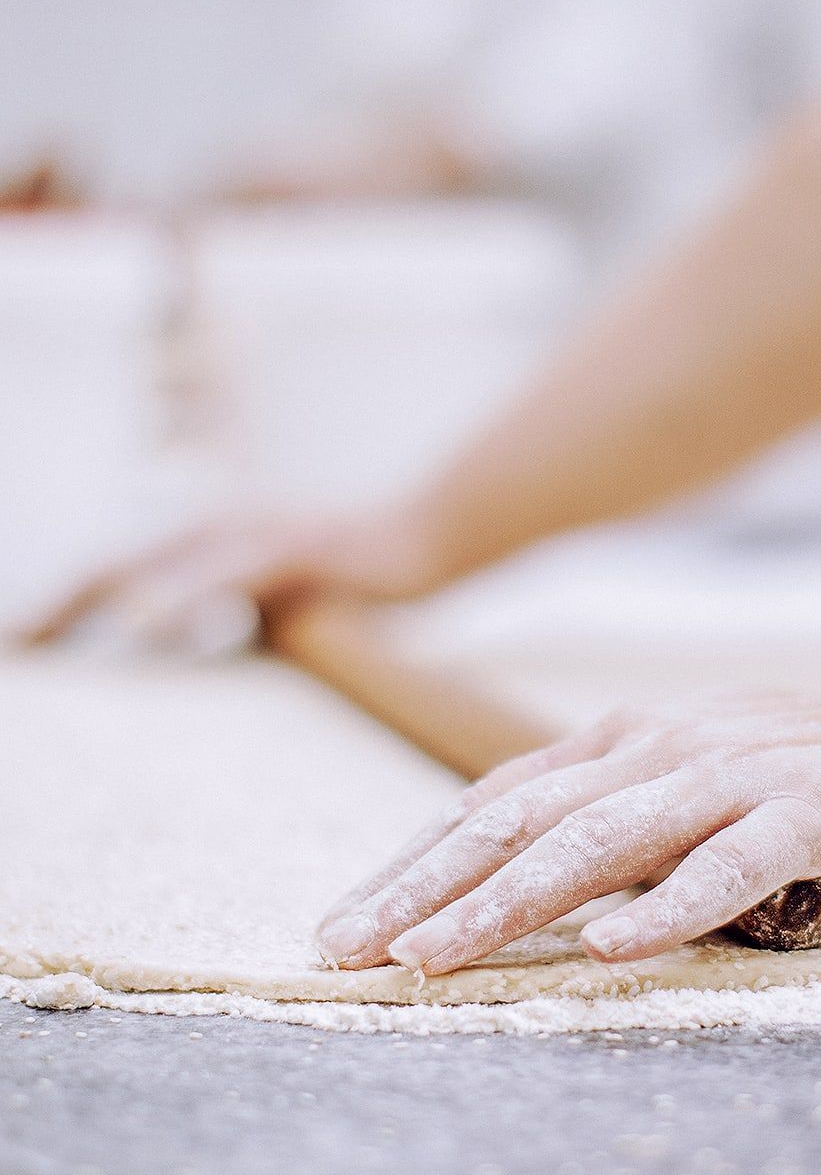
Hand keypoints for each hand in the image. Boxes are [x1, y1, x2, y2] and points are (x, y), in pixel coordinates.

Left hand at [14, 503, 445, 650]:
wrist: (427, 537)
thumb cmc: (356, 575)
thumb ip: (234, 617)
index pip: (119, 568)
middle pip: (116, 562)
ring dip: (93, 598)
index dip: (65, 603)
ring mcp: (253, 533)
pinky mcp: (291, 550)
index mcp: (209, 538)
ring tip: (43, 631)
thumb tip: (190, 650)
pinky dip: (179, 598)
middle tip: (14, 643)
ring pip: (155, 564)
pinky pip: (223, 576)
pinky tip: (142, 622)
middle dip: (58, 603)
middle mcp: (218, 524)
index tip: (23, 644)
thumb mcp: (283, 597)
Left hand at [316, 671, 820, 973]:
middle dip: (425, 887)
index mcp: (631, 743)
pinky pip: (730, 864)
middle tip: (347, 951)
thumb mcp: (699, 789)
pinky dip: (666, 905)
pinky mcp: (814, 809)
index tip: (346, 925)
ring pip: (602, 839)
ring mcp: (737, 774)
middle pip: (523, 820)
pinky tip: (611, 953)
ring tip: (434, 958)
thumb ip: (620, 819)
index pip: (498, 802)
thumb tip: (521, 876)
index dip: (414, 862)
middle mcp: (667, 747)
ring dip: (509, 901)